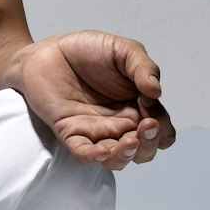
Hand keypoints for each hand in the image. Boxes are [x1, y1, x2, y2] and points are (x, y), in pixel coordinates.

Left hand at [12, 31, 175, 170]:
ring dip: (127, 155)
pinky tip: (102, 150)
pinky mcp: (69, 131)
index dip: (162, 125)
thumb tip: (156, 91)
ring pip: (117, 159)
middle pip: (145, 151)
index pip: (162, 132)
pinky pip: (83, 153)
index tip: (147, 100)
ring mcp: (95, 130)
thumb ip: (143, 66)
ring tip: (129, 141)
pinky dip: (94, 157)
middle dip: (150, 144)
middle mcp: (119, 124)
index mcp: (138, 108)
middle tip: (145, 124)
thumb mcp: (122, 50)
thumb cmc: (86, 50)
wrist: (47, 50)